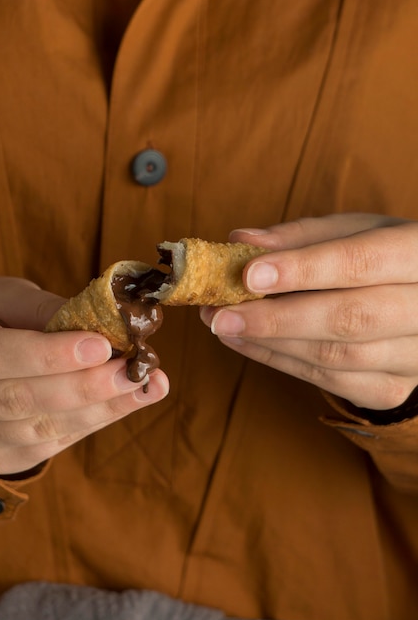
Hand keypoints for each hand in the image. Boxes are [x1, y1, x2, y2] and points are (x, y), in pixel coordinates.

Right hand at [0, 277, 168, 474]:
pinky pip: (48, 445)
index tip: (101, 344)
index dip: (48, 354)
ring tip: (146, 385)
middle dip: (83, 386)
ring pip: (38, 430)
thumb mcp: (2, 295)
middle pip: (16, 400)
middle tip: (134, 369)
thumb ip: (44, 310)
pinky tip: (128, 402)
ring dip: (99, 408)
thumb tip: (104, 324)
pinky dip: (93, 423)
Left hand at [200, 213, 417, 410]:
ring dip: (269, 342)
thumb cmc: (381, 258)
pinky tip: (246, 343)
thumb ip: (300, 236)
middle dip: (276, 319)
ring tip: (221, 325)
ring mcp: (415, 358)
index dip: (304, 269)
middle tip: (219, 314)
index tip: (249, 274)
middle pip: (349, 319)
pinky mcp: (391, 388)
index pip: (361, 263)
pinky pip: (329, 381)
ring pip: (336, 357)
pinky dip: (280, 362)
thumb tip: (241, 241)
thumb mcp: (355, 231)